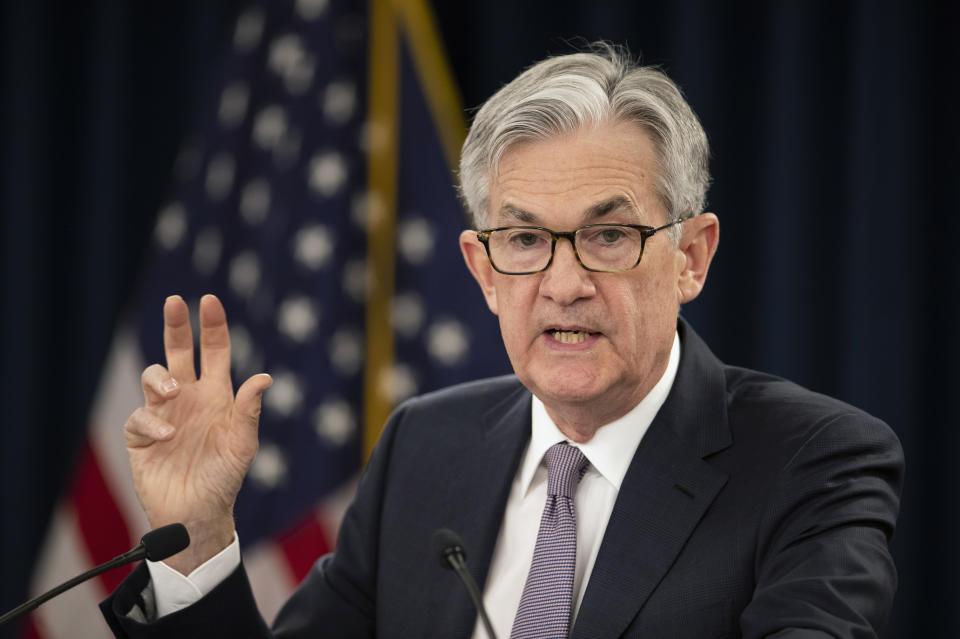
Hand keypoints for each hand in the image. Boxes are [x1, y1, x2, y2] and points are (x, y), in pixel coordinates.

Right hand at [124, 294, 271, 574]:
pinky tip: (167, 435)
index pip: (213, 352)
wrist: (197, 515)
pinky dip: (151, 420)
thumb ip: (249, 411)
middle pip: (178, 352)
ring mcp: (164, 415)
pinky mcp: (142, 436)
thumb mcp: (243, 445)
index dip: (212, 327)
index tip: (209, 301)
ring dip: (160, 376)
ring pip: (154, 377)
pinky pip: (140, 416)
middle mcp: (188, 398)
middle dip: (177, 326)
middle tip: (175, 302)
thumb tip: (263, 377)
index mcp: (216, 395)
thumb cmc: (224, 479)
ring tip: (172, 390)